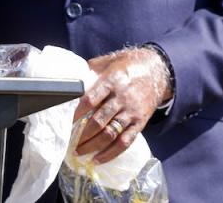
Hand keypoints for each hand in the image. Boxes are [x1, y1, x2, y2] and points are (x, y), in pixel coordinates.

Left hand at [73, 46, 171, 163]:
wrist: (157, 71)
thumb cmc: (127, 66)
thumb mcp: (107, 62)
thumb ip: (89, 70)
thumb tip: (69, 78)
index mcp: (111, 81)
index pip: (90, 100)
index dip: (77, 113)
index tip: (65, 121)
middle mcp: (122, 98)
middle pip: (99, 120)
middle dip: (82, 134)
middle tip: (69, 142)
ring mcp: (131, 112)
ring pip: (111, 134)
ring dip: (93, 146)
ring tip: (79, 152)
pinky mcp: (140, 123)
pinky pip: (125, 142)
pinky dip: (111, 153)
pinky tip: (98, 159)